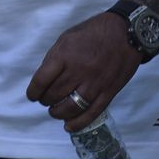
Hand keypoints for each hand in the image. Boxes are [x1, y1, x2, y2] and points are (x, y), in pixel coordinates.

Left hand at [25, 12, 140, 131]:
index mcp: (65, 54)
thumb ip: (55, 57)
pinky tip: (68, 125)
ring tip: (55, 110)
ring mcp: (94, 84)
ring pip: (70, 108)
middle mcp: (78, 71)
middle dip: (46, 100)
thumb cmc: (93, 32)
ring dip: (58, 113)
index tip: (32, 95)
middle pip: (54, 95)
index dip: (33, 91)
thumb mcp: (67, 37)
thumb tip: (44, 77)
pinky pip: (90, 114)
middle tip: (46, 99)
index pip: (42, 80)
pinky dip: (77, 123)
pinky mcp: (107, 93)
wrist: (125, 33)